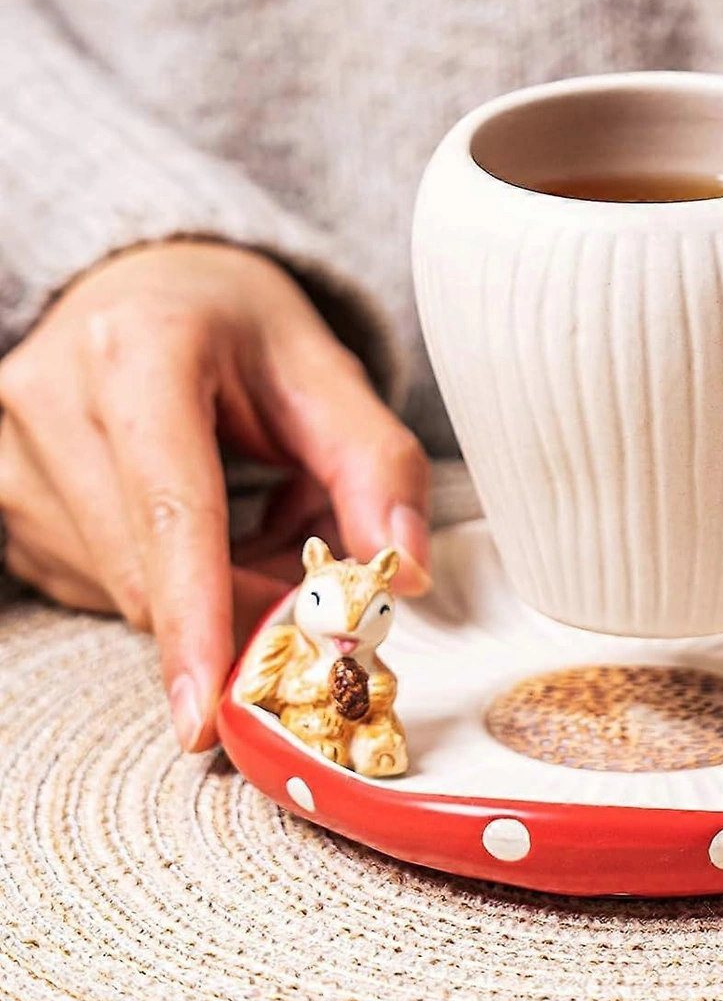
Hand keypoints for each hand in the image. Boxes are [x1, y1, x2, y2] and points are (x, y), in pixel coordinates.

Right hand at [0, 242, 430, 748]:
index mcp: (141, 352)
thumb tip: (404, 576)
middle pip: (144, 567)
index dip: (196, 617)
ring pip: (115, 589)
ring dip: (201, 590)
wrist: (149, 287)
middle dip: (235, 604)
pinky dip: (160, 581)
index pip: (173, 510)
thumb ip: (378, 468)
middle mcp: (49, 395)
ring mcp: (7, 449)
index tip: (205, 713)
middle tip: (304, 576)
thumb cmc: (241, 327)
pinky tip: (194, 528)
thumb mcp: (327, 374)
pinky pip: (89, 582)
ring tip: (251, 518)